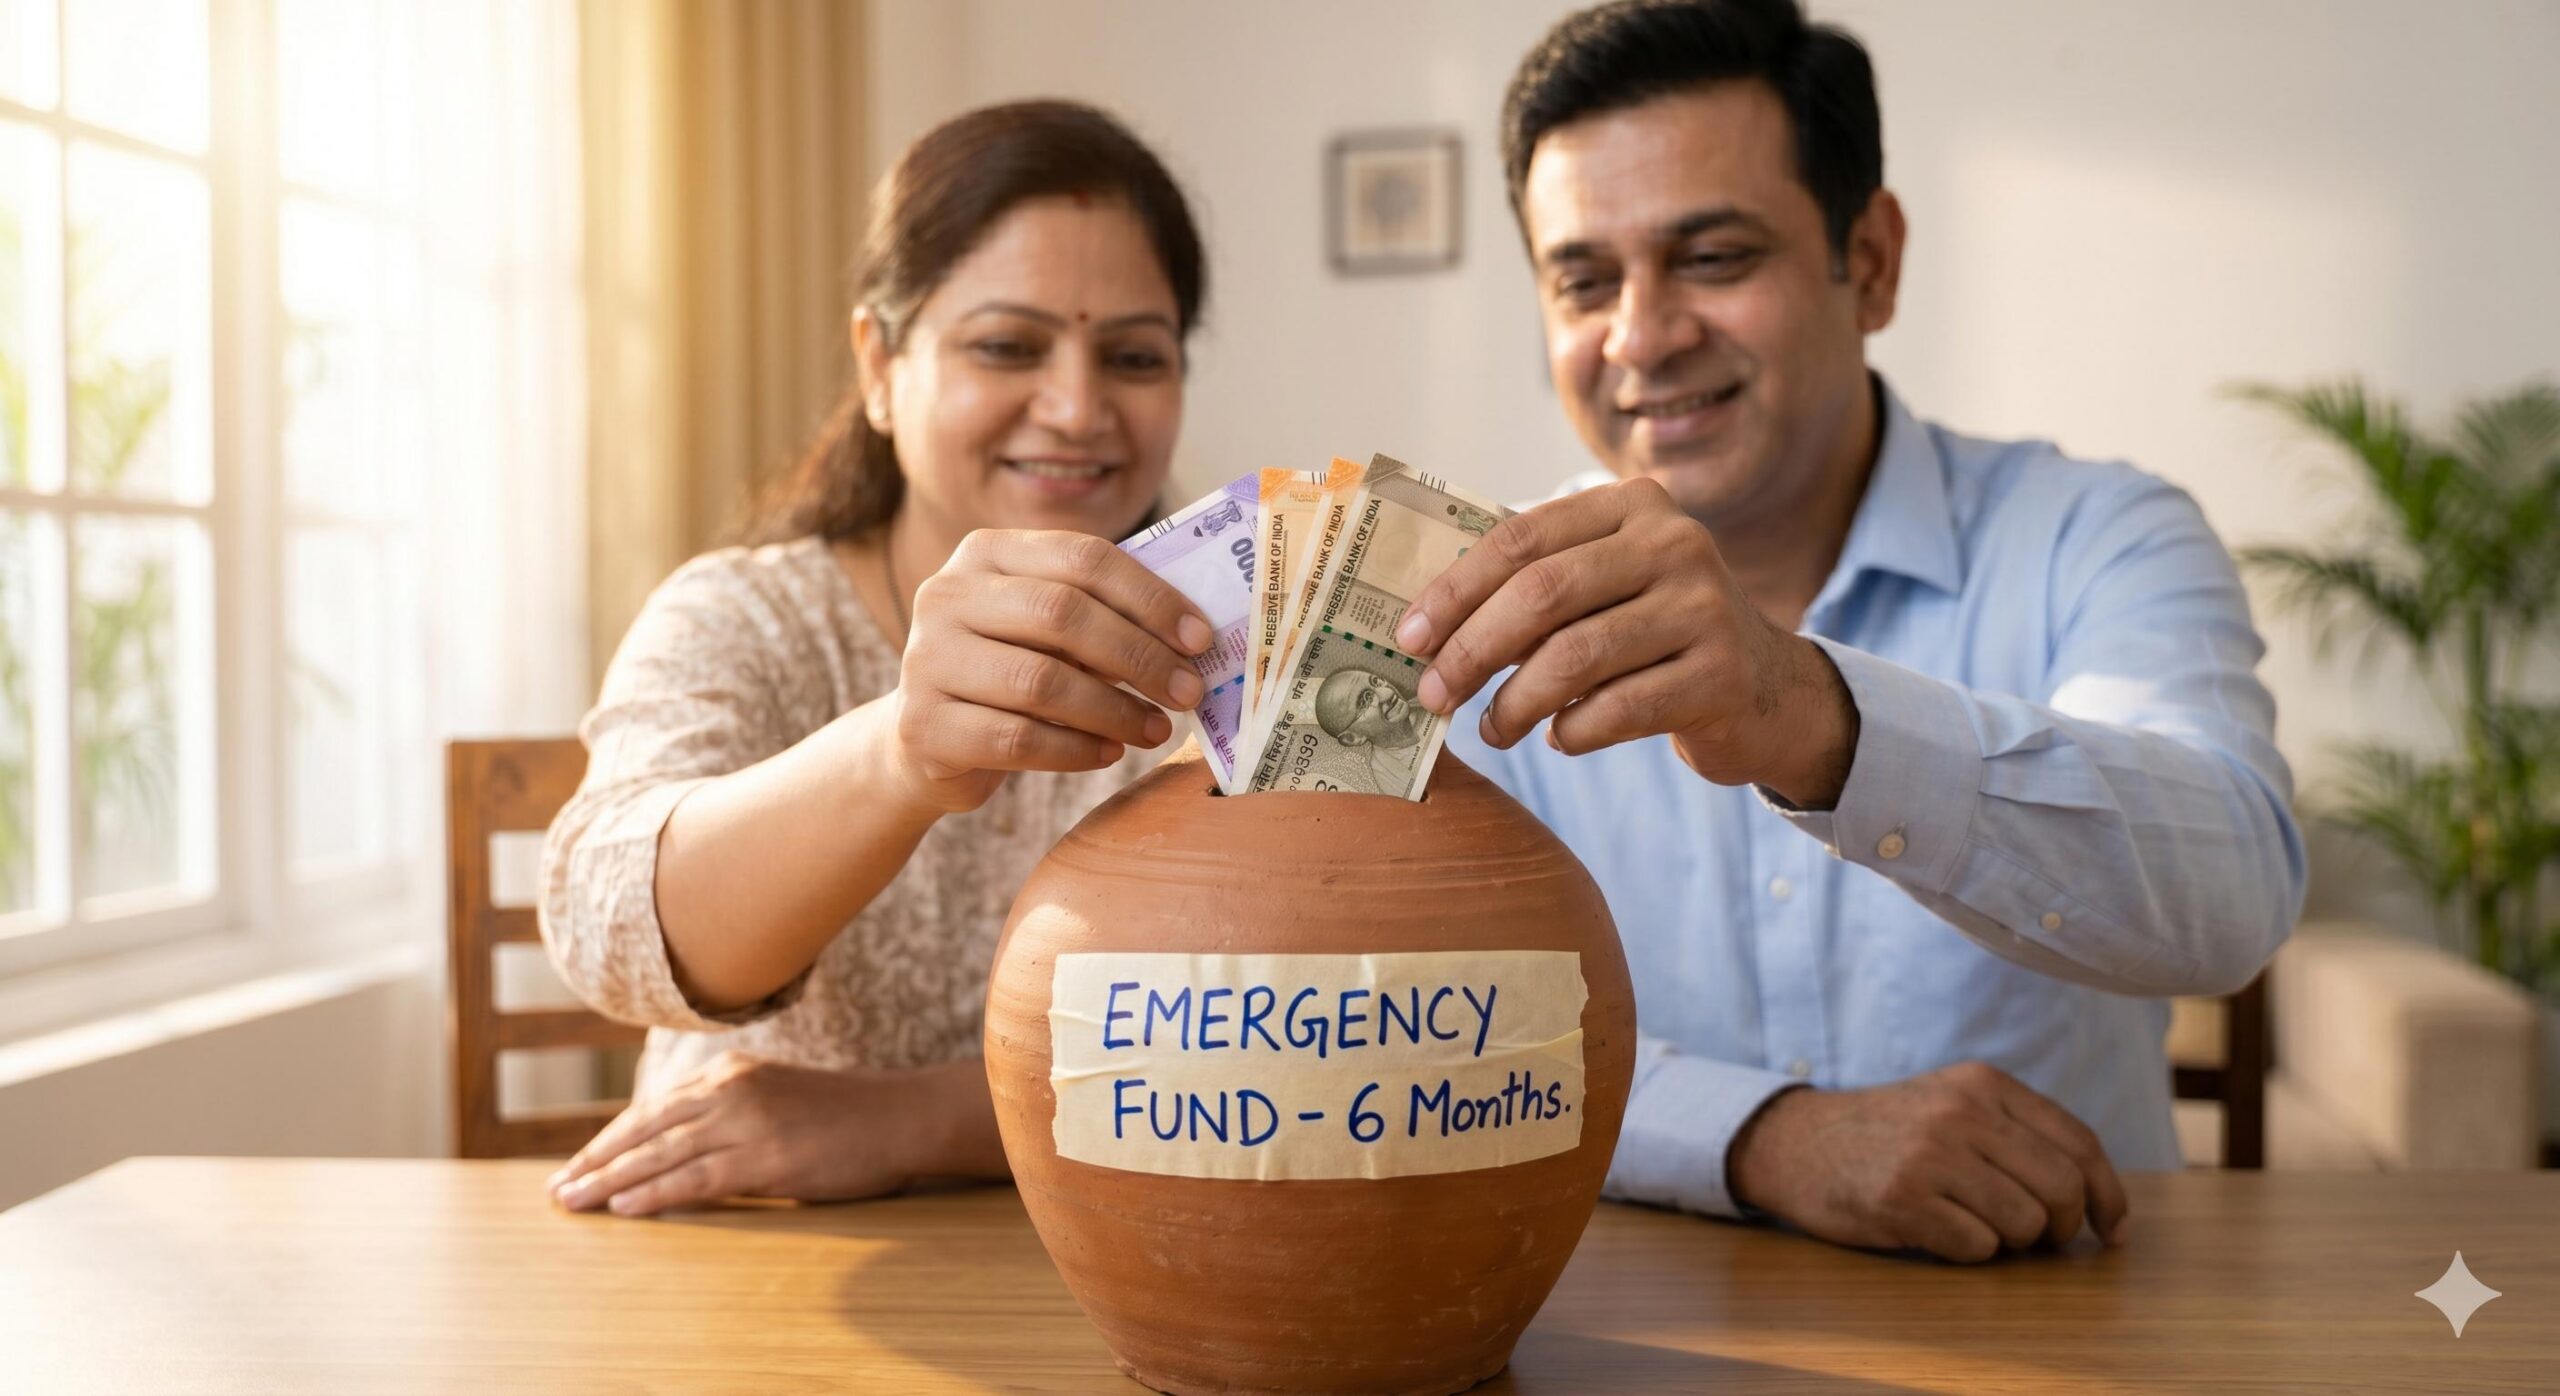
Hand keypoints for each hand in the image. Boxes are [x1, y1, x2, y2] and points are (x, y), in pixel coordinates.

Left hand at [546, 1054, 1003, 1216]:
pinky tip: (623, 1207)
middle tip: (558, 1189)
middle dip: (594, 1160)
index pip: (653, 1109)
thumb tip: (683, 1147)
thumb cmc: (845, 1115)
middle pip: (644, 1129)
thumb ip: (730, 1112)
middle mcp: (730, 1091)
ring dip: (609, 1180)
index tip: (578, 1164)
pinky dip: (653, 1194)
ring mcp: (746, 1123)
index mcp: (730, 1073)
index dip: (610, 1139)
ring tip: (574, 1202)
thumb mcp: (777, 1097)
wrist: (900, 1116)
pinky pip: (695, 1179)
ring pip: (659, 1154)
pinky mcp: (764, 1158)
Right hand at [891, 529, 1212, 813]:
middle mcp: (947, 594)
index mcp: (986, 552)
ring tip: (1156, 731)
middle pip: (1062, 614)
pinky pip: (1017, 739)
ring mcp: (927, 658)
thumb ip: (1103, 617)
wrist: (930, 741)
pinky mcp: (923, 725)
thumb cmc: (1011, 673)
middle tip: (1189, 692)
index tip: (1201, 639)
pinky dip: (1075, 749)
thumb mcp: (1047, 631)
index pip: (1082, 557)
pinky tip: (1108, 753)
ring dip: (1114, 710)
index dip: (1149, 598)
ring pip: (1041, 680)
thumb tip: (1193, 638)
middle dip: (1140, 656)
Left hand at [1394, 478, 1856, 806]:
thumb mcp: (1605, 586)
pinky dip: (1572, 731)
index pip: (1522, 539)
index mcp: (1633, 505)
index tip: (1408, 639)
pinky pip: (1617, 710)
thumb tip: (1424, 633)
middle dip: (1472, 649)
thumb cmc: (1652, 635)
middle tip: (1434, 694)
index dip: (1455, 590)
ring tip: (1493, 730)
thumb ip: (1533, 588)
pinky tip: (1559, 738)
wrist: (1765, 690)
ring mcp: (1705, 608)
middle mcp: (1675, 543)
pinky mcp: (1721, 675)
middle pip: (1543, 594)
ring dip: (1515, 703)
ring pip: (1576, 657)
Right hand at [1727, 1061, 2131, 1262]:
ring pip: (2024, 1223)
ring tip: (1977, 1226)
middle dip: (2062, 1226)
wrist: (1797, 1144)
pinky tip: (1938, 1231)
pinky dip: (1968, 1252)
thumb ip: (2018, 1131)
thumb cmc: (1890, 1134)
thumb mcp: (1953, 1103)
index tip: (2112, 1230)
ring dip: (2012, 1242)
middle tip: (2041, 1238)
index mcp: (1983, 1083)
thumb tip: (2097, 1200)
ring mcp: (1930, 1156)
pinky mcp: (1902, 1200)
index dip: (2108, 1195)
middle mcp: (1961, 1112)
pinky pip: (1977, 1247)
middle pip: (2061, 1186)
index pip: (2078, 1142)